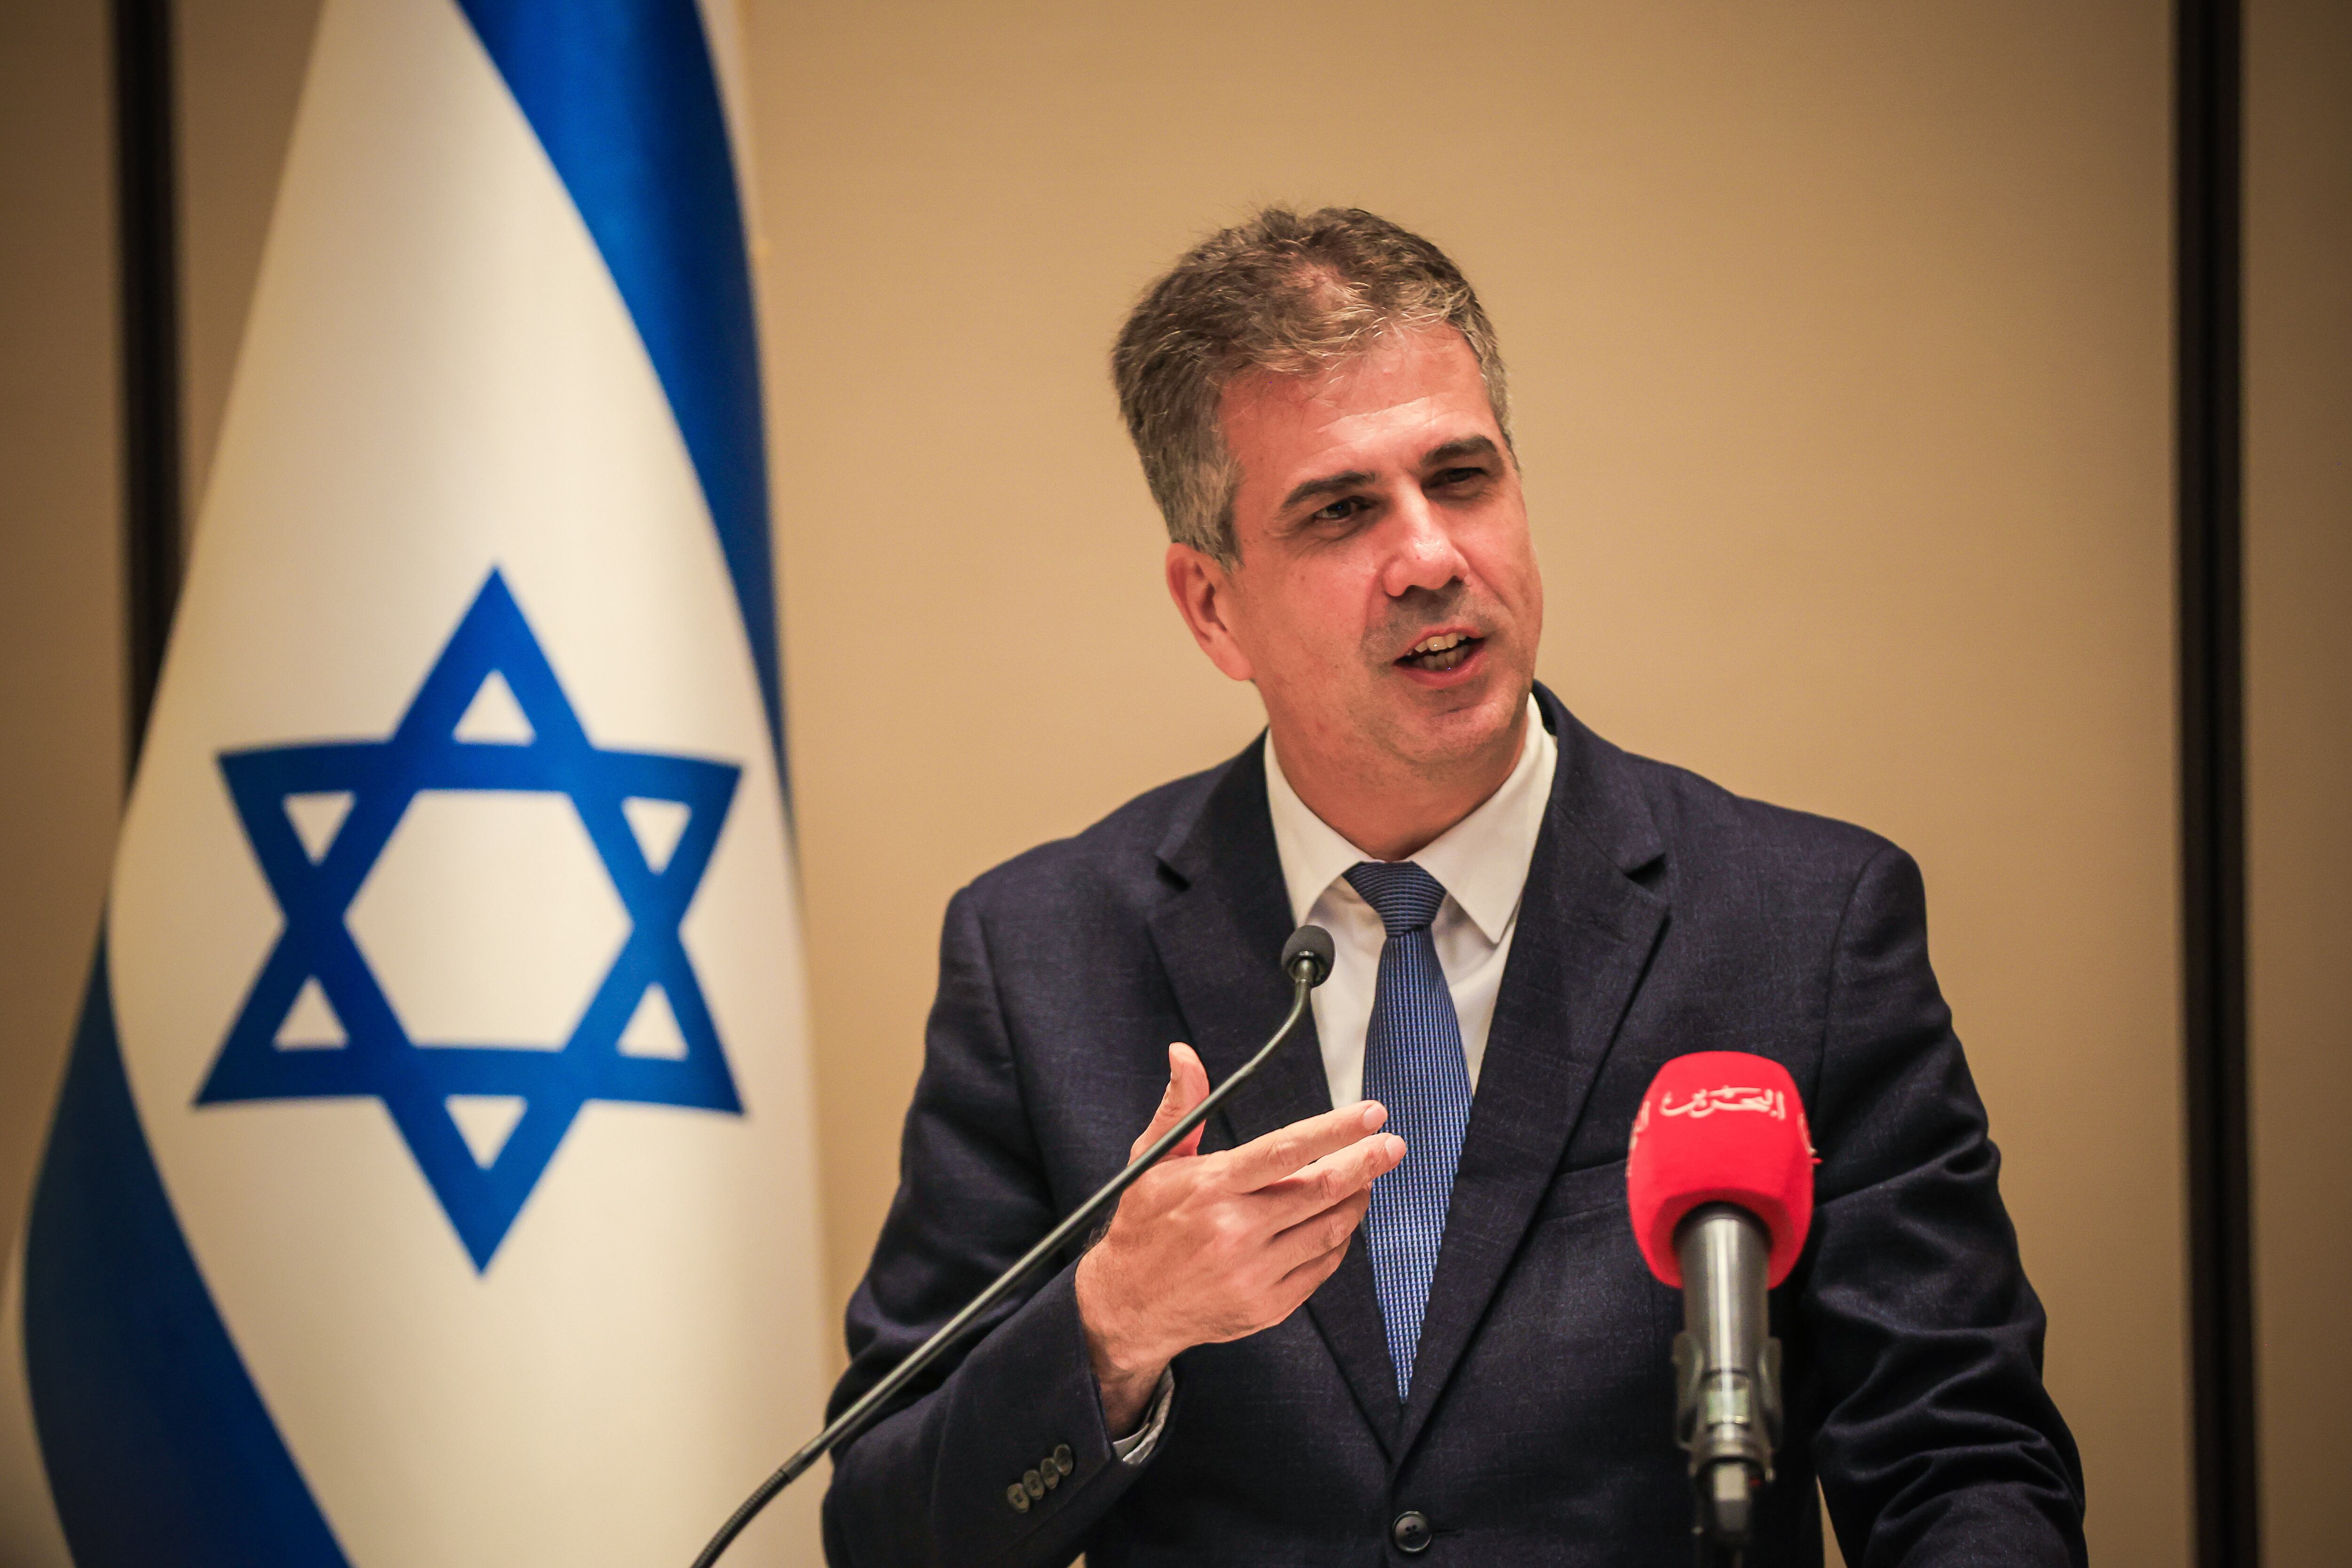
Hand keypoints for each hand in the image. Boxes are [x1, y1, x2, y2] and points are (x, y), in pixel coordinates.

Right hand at [1074, 1042, 1404, 1431]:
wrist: (1129, 1306)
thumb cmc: (1144, 1225)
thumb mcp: (1152, 1160)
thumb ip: (1181, 1106)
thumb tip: (1184, 1055)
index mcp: (1211, 1187)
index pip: (1286, 1150)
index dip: (1336, 1130)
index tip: (1371, 1114)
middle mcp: (1235, 1229)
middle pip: (1320, 1191)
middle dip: (1365, 1163)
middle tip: (1392, 1146)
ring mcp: (1254, 1272)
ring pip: (1329, 1229)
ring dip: (1356, 1199)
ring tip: (1365, 1178)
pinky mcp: (1267, 1305)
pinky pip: (1321, 1267)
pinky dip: (1338, 1240)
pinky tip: (1337, 1220)